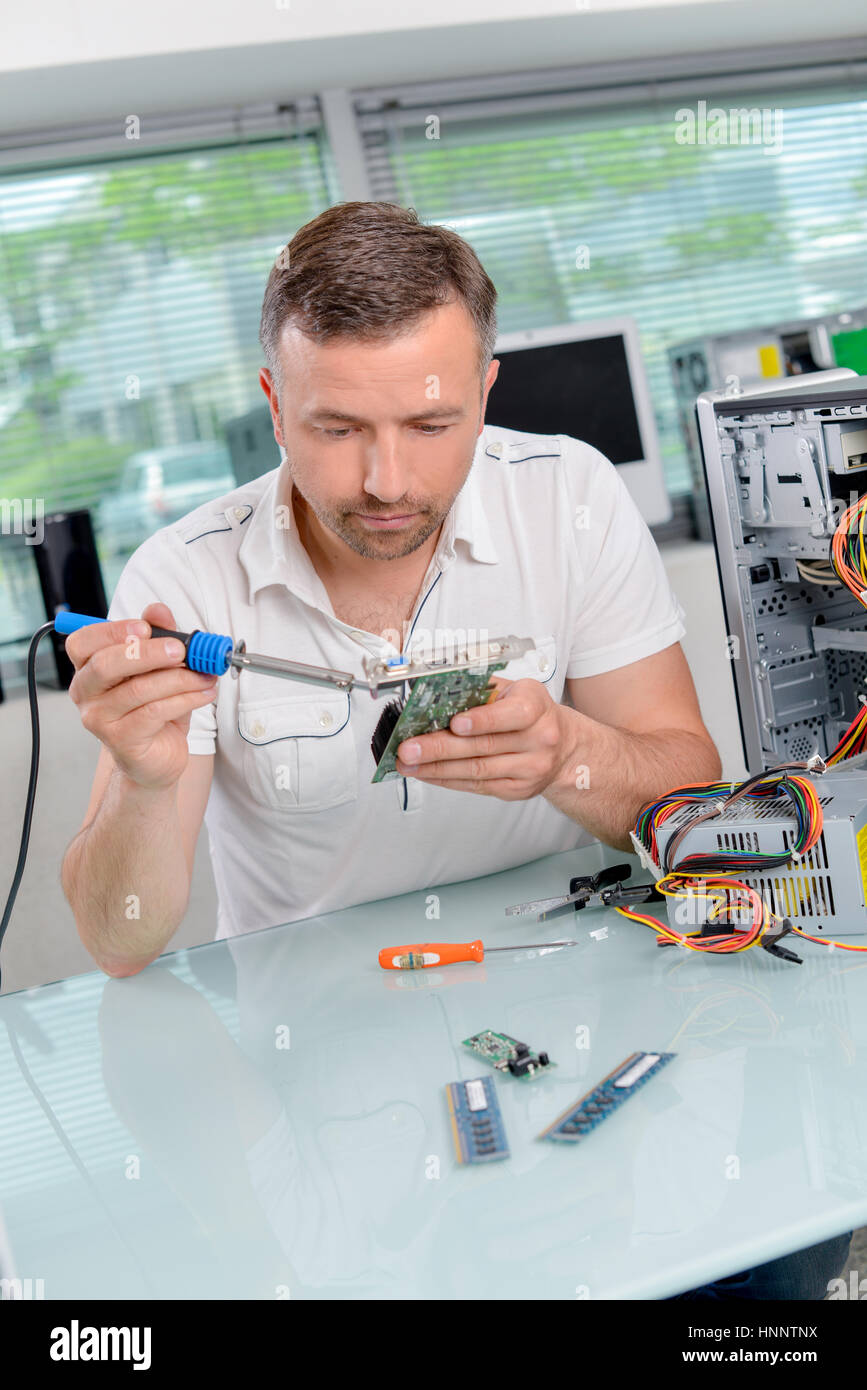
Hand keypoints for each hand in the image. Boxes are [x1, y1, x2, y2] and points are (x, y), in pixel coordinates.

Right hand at [66, 602, 218, 789]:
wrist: (157, 758)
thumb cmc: (154, 709)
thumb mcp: (160, 669)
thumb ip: (158, 636)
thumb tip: (158, 610)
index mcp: (88, 668)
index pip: (82, 642)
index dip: (111, 631)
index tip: (146, 627)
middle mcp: (85, 692)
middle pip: (105, 664)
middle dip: (148, 653)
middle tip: (181, 650)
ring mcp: (99, 719)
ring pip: (137, 689)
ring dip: (179, 678)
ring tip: (204, 675)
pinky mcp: (121, 740)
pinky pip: (154, 712)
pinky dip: (185, 699)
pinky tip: (204, 693)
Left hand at [394, 675, 574, 799]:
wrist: (565, 748)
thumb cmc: (532, 713)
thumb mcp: (515, 691)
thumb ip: (481, 690)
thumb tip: (435, 692)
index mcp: (536, 707)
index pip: (511, 715)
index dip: (481, 720)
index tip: (455, 723)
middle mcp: (539, 739)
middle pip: (483, 746)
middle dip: (440, 748)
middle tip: (409, 749)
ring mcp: (530, 768)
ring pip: (477, 770)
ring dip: (436, 768)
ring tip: (408, 764)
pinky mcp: (518, 789)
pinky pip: (478, 786)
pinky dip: (448, 780)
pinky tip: (428, 774)